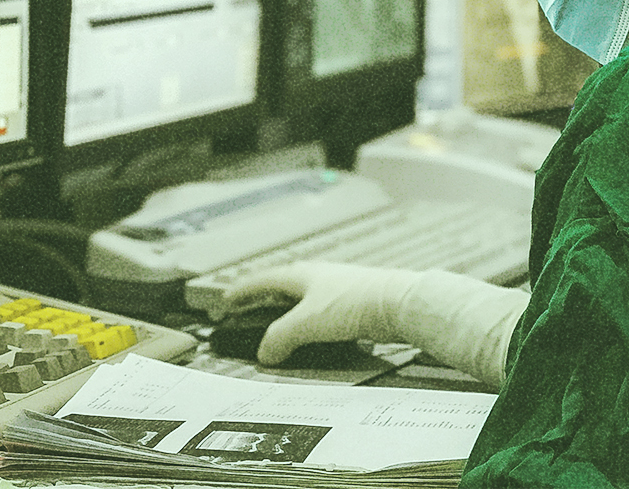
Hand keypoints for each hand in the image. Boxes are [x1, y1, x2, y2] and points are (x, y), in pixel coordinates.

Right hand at [219, 262, 531, 387]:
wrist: (402, 303)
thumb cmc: (356, 304)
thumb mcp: (307, 323)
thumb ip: (279, 338)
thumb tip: (264, 354)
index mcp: (303, 275)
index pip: (264, 280)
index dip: (243, 290)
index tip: (226, 299)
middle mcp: (321, 277)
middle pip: (284, 286)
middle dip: (264, 299)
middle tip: (248, 311)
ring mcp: (340, 289)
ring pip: (305, 299)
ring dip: (288, 312)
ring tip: (277, 328)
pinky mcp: (357, 305)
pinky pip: (323, 313)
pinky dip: (310, 323)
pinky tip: (314, 336)